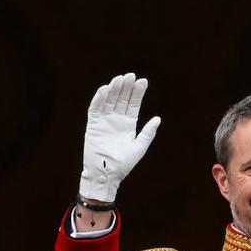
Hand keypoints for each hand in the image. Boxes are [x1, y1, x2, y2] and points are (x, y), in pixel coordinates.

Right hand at [78, 72, 161, 202]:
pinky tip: (105, 90)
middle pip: (121, 99)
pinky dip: (99, 99)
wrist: (106, 174)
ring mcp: (104, 121)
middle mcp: (116, 120)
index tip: (143, 81)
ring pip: (109, 101)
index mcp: (128, 124)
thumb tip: (158, 118)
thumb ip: (148, 133)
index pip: (133, 104)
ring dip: (113, 89)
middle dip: (126, 87)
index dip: (138, 93)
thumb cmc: (124, 164)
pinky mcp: (93, 125)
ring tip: (119, 79)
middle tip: (131, 75)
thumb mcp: (139, 148)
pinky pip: (95, 109)